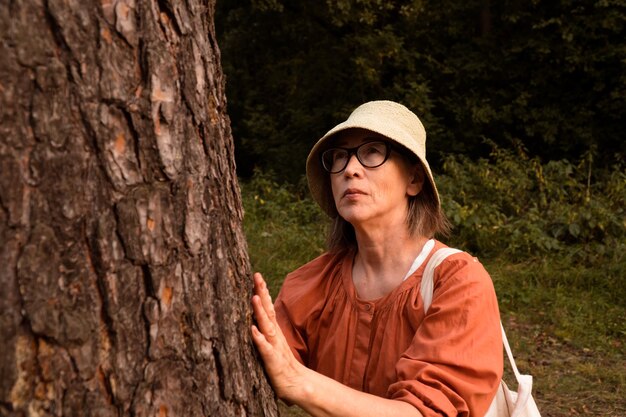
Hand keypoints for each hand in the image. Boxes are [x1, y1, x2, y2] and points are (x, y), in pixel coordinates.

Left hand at [250, 272, 305, 401]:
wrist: (297, 385)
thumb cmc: (282, 366)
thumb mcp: (274, 346)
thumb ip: (267, 333)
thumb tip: (257, 321)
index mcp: (274, 332)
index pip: (269, 308)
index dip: (263, 291)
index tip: (257, 275)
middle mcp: (275, 336)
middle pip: (268, 311)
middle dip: (262, 292)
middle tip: (256, 276)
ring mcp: (274, 347)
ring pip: (267, 326)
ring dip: (260, 312)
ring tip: (254, 297)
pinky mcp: (272, 361)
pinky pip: (265, 349)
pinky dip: (259, 339)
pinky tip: (253, 330)